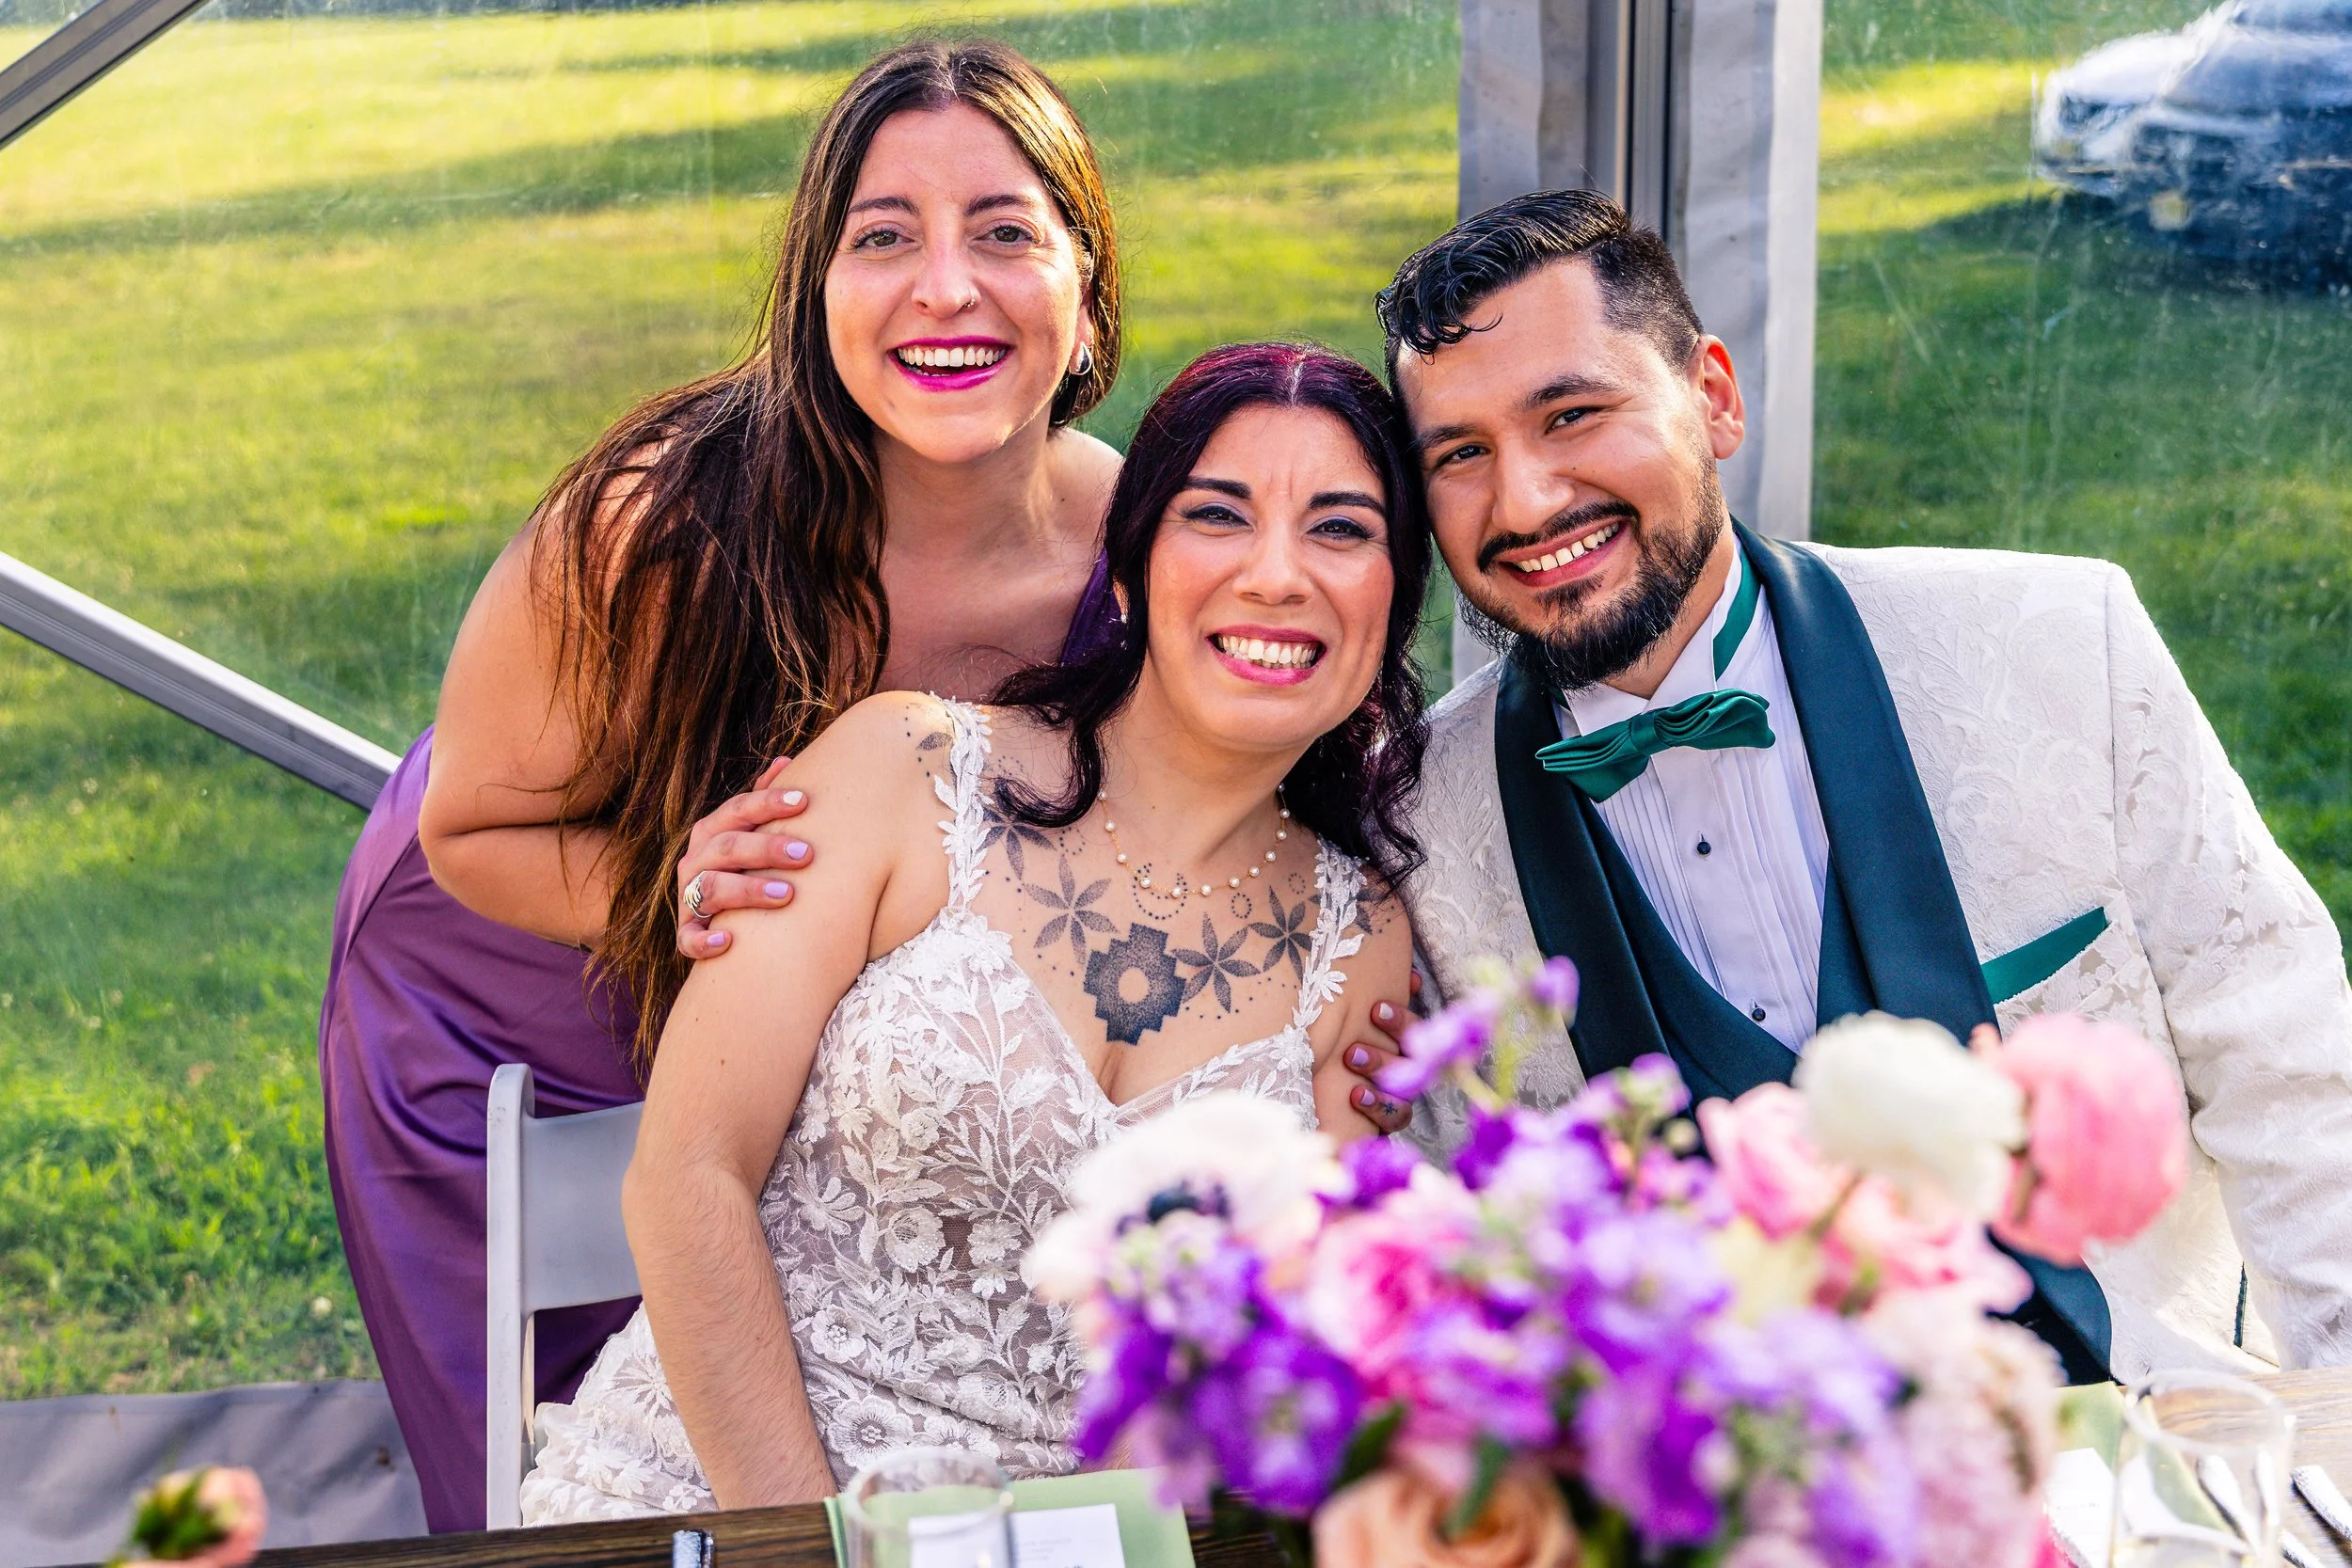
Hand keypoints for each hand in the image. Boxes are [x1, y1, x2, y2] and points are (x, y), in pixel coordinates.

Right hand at [677, 759, 811, 957]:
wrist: (730, 925)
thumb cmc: (749, 868)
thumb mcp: (752, 833)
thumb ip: (764, 802)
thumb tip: (785, 761)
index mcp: (712, 833)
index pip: (737, 810)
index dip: (767, 803)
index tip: (803, 801)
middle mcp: (696, 862)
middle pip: (727, 848)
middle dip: (766, 848)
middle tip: (806, 852)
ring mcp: (689, 898)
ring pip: (711, 889)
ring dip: (748, 890)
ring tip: (787, 894)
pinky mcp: (688, 934)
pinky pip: (688, 939)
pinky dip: (703, 941)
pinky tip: (728, 941)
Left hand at [1343, 973, 1422, 1134]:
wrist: (1333, 1096)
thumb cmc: (1352, 1044)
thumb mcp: (1360, 1022)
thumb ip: (1381, 997)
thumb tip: (1411, 976)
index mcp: (1405, 1043)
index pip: (1414, 1029)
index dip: (1400, 1020)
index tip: (1376, 1010)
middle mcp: (1410, 1070)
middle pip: (1409, 1062)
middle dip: (1381, 1055)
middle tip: (1352, 1051)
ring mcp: (1403, 1096)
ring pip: (1405, 1091)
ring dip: (1379, 1079)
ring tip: (1351, 1071)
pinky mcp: (1391, 1121)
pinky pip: (1395, 1119)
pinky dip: (1377, 1107)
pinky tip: (1356, 1096)